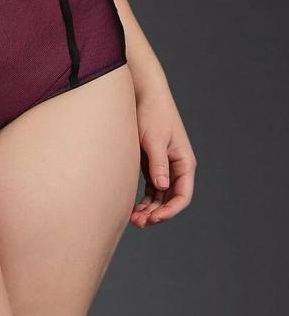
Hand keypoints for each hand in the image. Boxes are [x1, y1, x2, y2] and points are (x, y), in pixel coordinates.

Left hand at [131, 82, 196, 228]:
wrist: (143, 92)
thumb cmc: (151, 113)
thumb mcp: (154, 139)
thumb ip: (158, 163)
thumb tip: (162, 186)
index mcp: (184, 162)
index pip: (182, 195)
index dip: (170, 211)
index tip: (154, 218)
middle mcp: (177, 167)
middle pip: (170, 199)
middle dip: (157, 214)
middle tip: (138, 222)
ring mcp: (164, 165)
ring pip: (159, 196)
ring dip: (149, 209)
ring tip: (133, 219)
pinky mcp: (151, 162)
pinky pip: (150, 187)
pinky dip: (143, 198)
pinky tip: (132, 207)